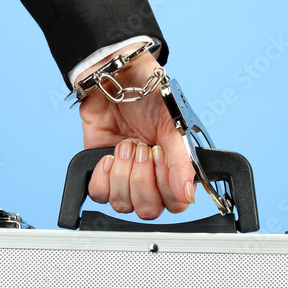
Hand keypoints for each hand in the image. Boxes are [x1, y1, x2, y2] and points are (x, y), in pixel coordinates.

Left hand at [78, 45, 195, 219]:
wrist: (117, 77)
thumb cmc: (149, 95)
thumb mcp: (172, 126)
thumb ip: (181, 162)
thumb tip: (188, 194)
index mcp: (172, 169)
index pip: (174, 204)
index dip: (166, 187)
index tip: (160, 157)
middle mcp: (150, 177)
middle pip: (148, 210)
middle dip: (142, 179)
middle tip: (142, 148)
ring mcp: (125, 176)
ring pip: (122, 204)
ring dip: (123, 174)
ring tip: (126, 145)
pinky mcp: (100, 170)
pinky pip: (99, 194)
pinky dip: (103, 177)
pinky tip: (109, 156)